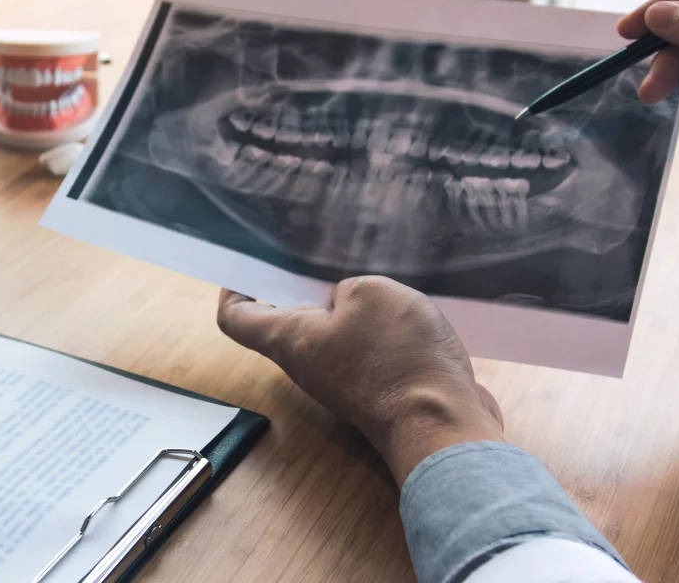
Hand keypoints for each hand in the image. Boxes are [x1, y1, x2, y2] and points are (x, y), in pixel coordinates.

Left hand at [217, 276, 503, 485]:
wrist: (444, 424)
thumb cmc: (397, 355)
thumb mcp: (370, 293)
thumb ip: (348, 289)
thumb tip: (347, 303)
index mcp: (290, 339)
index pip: (237, 318)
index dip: (235, 288)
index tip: (250, 265)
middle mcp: (308, 365)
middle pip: (288, 321)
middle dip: (304, 285)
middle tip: (326, 253)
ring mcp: (344, 382)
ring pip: (332, 333)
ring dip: (350, 306)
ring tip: (376, 276)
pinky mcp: (378, 390)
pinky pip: (367, 350)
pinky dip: (379, 327)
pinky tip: (407, 308)